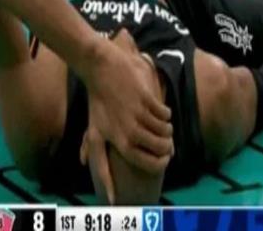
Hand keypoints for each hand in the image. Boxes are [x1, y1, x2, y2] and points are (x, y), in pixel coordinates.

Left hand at [79, 29, 173, 201]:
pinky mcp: (147, 99)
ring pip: (166, 131)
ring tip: (162, 126)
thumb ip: (100, 161)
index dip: (161, 164)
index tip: (164, 159)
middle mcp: (130, 132)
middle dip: (167, 146)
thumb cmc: (98, 104)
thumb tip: (108, 191)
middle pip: (162, 148)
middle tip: (165, 140)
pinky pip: (166, 114)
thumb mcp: (95, 134)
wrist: (101, 70)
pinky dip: (166, 114)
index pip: (150, 164)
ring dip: (167, 130)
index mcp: (120, 143)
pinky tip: (160, 111)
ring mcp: (139, 115)